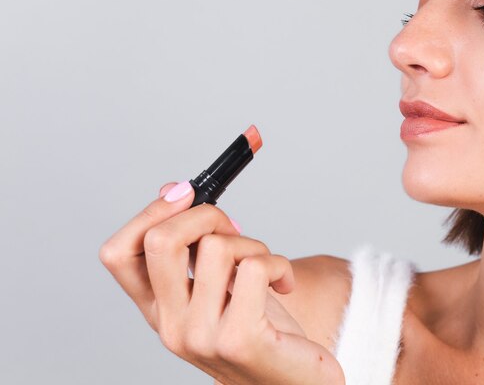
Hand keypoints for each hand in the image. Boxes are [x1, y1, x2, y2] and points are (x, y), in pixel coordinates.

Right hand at [99, 181, 344, 384]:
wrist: (293, 383)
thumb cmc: (261, 330)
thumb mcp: (220, 285)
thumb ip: (195, 248)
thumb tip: (173, 189)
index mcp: (159, 310)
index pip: (118, 254)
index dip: (149, 212)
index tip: (187, 193)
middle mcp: (171, 327)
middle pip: (160, 241)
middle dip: (205, 213)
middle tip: (235, 228)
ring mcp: (202, 336)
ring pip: (217, 246)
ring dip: (254, 244)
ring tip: (266, 270)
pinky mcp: (241, 339)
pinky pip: (255, 266)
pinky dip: (280, 264)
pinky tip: (284, 285)